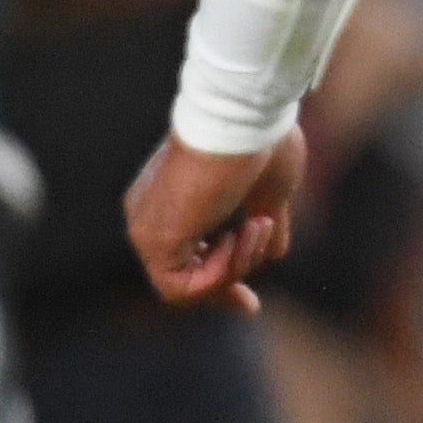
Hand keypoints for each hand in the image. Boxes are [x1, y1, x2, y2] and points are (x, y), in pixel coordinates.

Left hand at [126, 130, 306, 312]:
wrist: (245, 117)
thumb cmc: (260, 141)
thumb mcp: (271, 188)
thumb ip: (266, 220)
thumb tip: (274, 251)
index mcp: (174, 200)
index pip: (189, 256)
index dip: (221, 281)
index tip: (250, 304)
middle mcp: (151, 216)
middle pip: (183, 277)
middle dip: (223, 290)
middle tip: (251, 305)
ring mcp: (148, 228)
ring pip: (185, 286)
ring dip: (235, 268)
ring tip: (258, 226)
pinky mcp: (154, 239)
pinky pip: (182, 287)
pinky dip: (220, 273)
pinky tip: (242, 233)